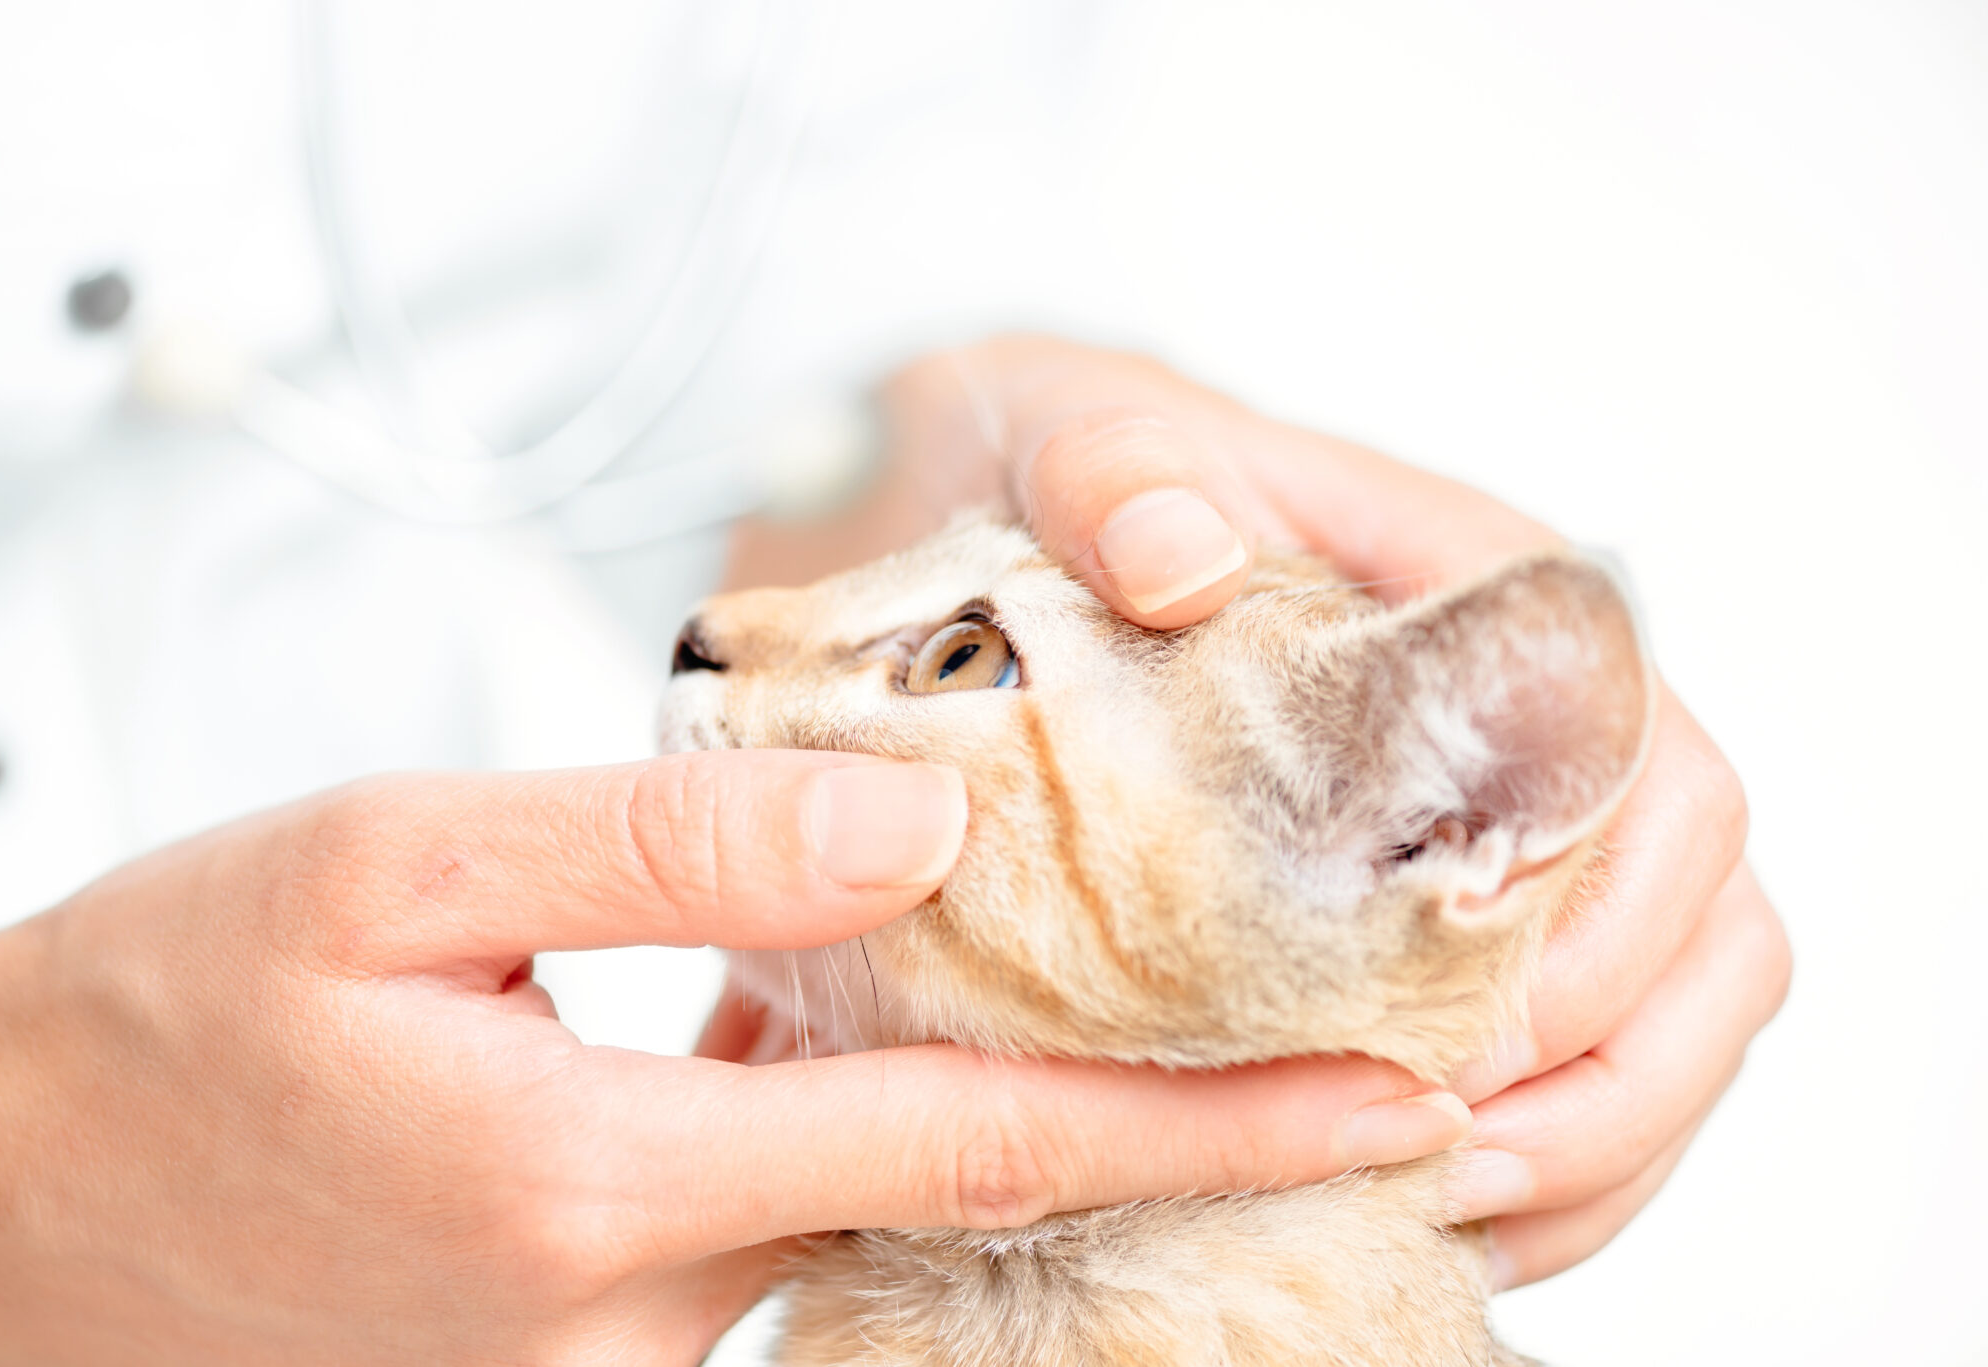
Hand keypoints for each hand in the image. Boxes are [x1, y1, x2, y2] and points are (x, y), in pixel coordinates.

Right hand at [0, 753, 1469, 1364]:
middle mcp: (643, 1308)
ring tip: (1170, 1023)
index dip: (1218, 1120)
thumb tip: (912, 813)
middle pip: (973, 1200)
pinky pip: (788, 1239)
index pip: (989, 1142)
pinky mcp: (586, 1345)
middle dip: (1174, 1144)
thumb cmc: (165, 1025)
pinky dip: (884, 1150)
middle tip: (1355, 1064)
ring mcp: (621, 1354)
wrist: (3, 1208)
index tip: (1400, 1099)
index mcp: (610, 1181)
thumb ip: (659, 838)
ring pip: (887, 1223)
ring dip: (1030, 1135)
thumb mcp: (387, 872)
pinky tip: (917, 1050)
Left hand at [728, 334, 1791, 1288]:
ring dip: (1590, 1142)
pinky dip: (1540, 1152)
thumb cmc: (1069, 476)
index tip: (1453, 1047)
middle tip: (1448, 1169)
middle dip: (1605, 1080)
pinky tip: (1434, 1208)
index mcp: (1494, 602)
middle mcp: (1533, 722)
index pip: (1657, 784)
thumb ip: (1126, 478)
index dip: (1603, 939)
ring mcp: (1502, 818)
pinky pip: (1570, 1048)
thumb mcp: (1075, 446)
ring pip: (1664, 1008)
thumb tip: (1184, 565)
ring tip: (1449, 1216)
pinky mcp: (1440, 905)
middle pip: (1700, 926)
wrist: (1009, 501)